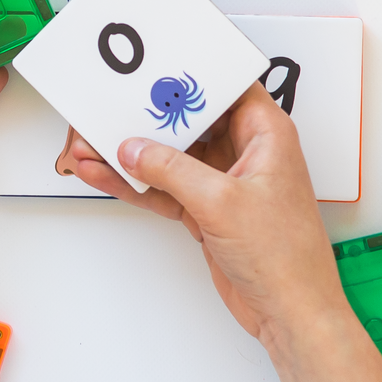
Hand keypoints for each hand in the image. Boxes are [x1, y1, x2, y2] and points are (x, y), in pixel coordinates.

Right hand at [68, 84, 381, 381]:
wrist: (291, 315)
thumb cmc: (287, 258)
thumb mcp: (222, 203)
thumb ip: (171, 171)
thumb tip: (134, 150)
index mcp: (265, 133)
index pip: (224, 85)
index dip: (190, 73)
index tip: (152, 67)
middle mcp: (243, 150)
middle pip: (186, 120)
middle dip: (144, 118)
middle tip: (107, 112)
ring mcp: (221, 180)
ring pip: (167, 154)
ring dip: (129, 154)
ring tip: (90, 146)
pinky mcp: (204, 207)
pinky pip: (161, 186)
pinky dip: (133, 183)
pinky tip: (104, 175)